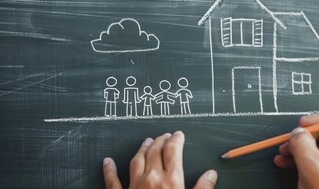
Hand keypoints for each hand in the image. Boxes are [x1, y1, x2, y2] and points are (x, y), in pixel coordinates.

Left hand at [103, 131, 217, 188]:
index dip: (176, 139)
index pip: (173, 151)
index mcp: (171, 180)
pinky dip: (109, 170)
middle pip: (155, 151)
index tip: (179, 135)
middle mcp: (152, 178)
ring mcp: (134, 186)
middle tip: (165, 135)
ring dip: (142, 148)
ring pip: (137, 160)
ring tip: (147, 141)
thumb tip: (211, 174)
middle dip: (161, 140)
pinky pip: (113, 181)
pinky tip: (107, 162)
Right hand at [274, 109, 318, 188]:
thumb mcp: (310, 168)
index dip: (318, 119)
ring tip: (283, 154)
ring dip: (300, 148)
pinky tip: (287, 162)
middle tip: (287, 142)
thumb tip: (297, 132)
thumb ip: (301, 144)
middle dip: (304, 137)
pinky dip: (304, 159)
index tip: (301, 125)